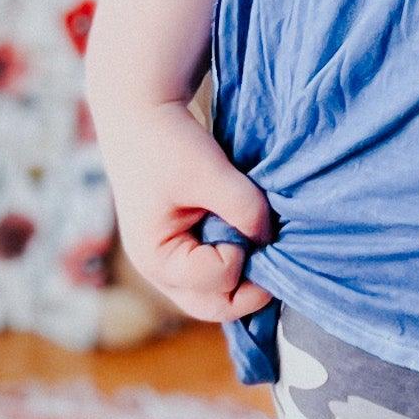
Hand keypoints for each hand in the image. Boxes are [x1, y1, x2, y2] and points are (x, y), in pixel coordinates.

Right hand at [100, 97, 273, 324]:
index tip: (249, 224)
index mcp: (156, 258)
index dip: (243, 258)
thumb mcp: (210, 172)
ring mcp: (168, 262)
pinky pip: (212, 274)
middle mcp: (158, 270)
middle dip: (250, 290)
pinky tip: (251, 240)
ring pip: (214, 295)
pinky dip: (236, 263)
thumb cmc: (167, 142)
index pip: (216, 282)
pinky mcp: (180, 247)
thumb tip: (270, 237)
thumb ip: (244, 208)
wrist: (140, 112)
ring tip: (264, 248)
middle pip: (213, 306)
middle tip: (278, 260)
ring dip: (243, 278)